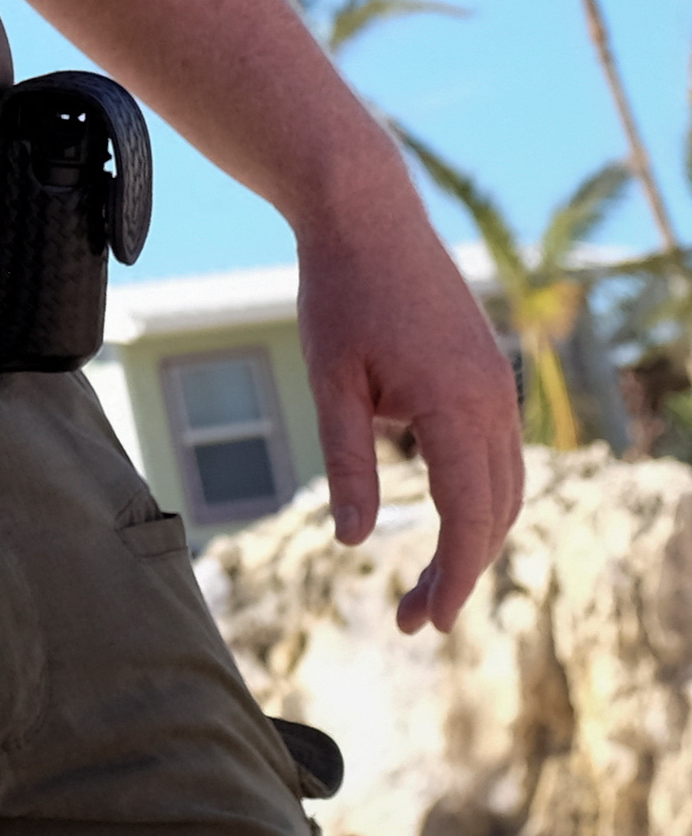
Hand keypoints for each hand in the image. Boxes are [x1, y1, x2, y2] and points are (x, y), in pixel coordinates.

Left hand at [291, 196, 524, 632]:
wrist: (366, 212)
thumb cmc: (339, 293)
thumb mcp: (330, 381)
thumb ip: (348, 463)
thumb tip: (353, 540)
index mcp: (457, 406)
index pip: (468, 517)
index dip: (451, 577)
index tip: (420, 623)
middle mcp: (495, 401)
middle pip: (495, 511)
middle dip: (462, 570)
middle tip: (414, 618)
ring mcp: (499, 386)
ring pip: (506, 484)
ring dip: (475, 535)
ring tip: (429, 580)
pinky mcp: (489, 373)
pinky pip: (497, 451)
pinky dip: (480, 494)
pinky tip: (446, 514)